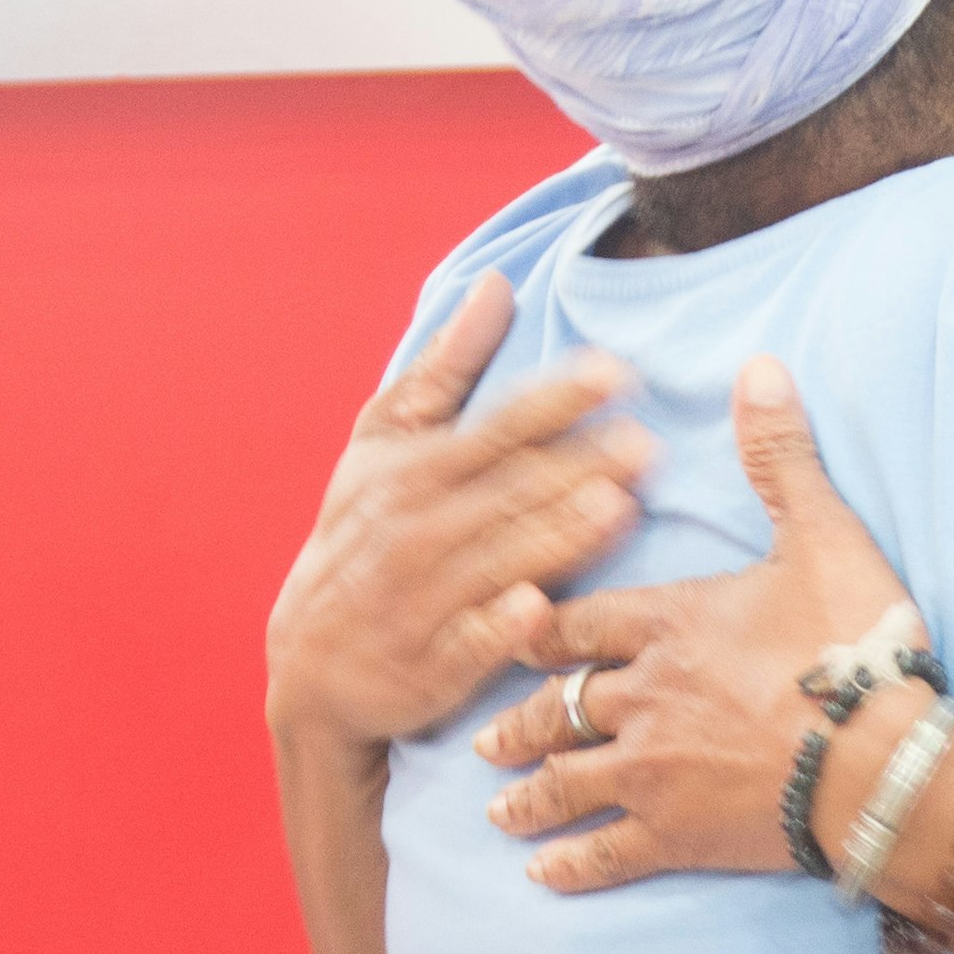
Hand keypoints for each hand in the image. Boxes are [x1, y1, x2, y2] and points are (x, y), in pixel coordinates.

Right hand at [265, 274, 656, 749]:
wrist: (306, 662)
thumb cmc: (361, 533)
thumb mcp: (383, 445)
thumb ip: (446, 368)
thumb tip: (495, 284)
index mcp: (412, 469)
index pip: (497, 426)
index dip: (555, 400)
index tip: (616, 374)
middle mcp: (414, 529)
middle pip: (508, 492)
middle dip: (576, 467)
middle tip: (646, 446)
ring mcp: (418, 601)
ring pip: (496, 562)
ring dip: (553, 537)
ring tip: (619, 509)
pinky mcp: (426, 668)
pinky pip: (464, 647)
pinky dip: (498, 630)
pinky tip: (537, 611)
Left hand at [474, 355, 915, 891]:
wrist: (888, 764)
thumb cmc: (859, 648)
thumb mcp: (824, 537)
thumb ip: (780, 458)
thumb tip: (759, 369)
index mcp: (669, 623)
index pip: (576, 621)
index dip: (533, 623)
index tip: (499, 624)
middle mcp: (643, 695)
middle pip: (557, 704)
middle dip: (518, 719)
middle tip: (481, 735)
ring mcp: (653, 771)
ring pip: (565, 780)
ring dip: (527, 790)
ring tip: (497, 805)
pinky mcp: (677, 835)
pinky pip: (604, 854)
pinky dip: (570, 864)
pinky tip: (544, 873)